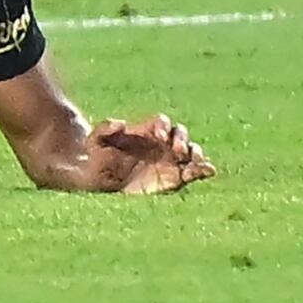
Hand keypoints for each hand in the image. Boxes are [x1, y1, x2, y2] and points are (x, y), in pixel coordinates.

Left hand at [75, 115, 215, 194]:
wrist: (99, 180)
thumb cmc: (96, 157)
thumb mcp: (95, 141)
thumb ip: (104, 129)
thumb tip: (120, 123)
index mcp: (145, 131)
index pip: (162, 122)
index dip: (163, 125)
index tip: (157, 135)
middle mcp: (161, 144)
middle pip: (180, 134)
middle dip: (181, 139)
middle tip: (176, 150)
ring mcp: (169, 160)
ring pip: (191, 151)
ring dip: (196, 154)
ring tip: (196, 161)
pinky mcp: (175, 178)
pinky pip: (194, 172)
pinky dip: (203, 171)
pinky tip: (208, 171)